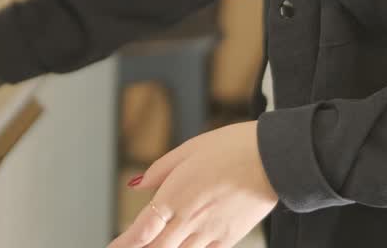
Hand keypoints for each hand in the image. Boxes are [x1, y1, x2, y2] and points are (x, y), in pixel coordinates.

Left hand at [111, 122, 277, 247]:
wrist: (272, 159)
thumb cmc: (232, 148)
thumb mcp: (188, 150)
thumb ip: (159, 171)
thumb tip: (135, 184)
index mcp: (175, 197)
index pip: (141, 231)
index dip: (124, 244)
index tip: (114, 246)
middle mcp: (189, 220)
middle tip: (130, 247)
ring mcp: (210, 232)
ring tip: (157, 245)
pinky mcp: (229, 238)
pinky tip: (186, 247)